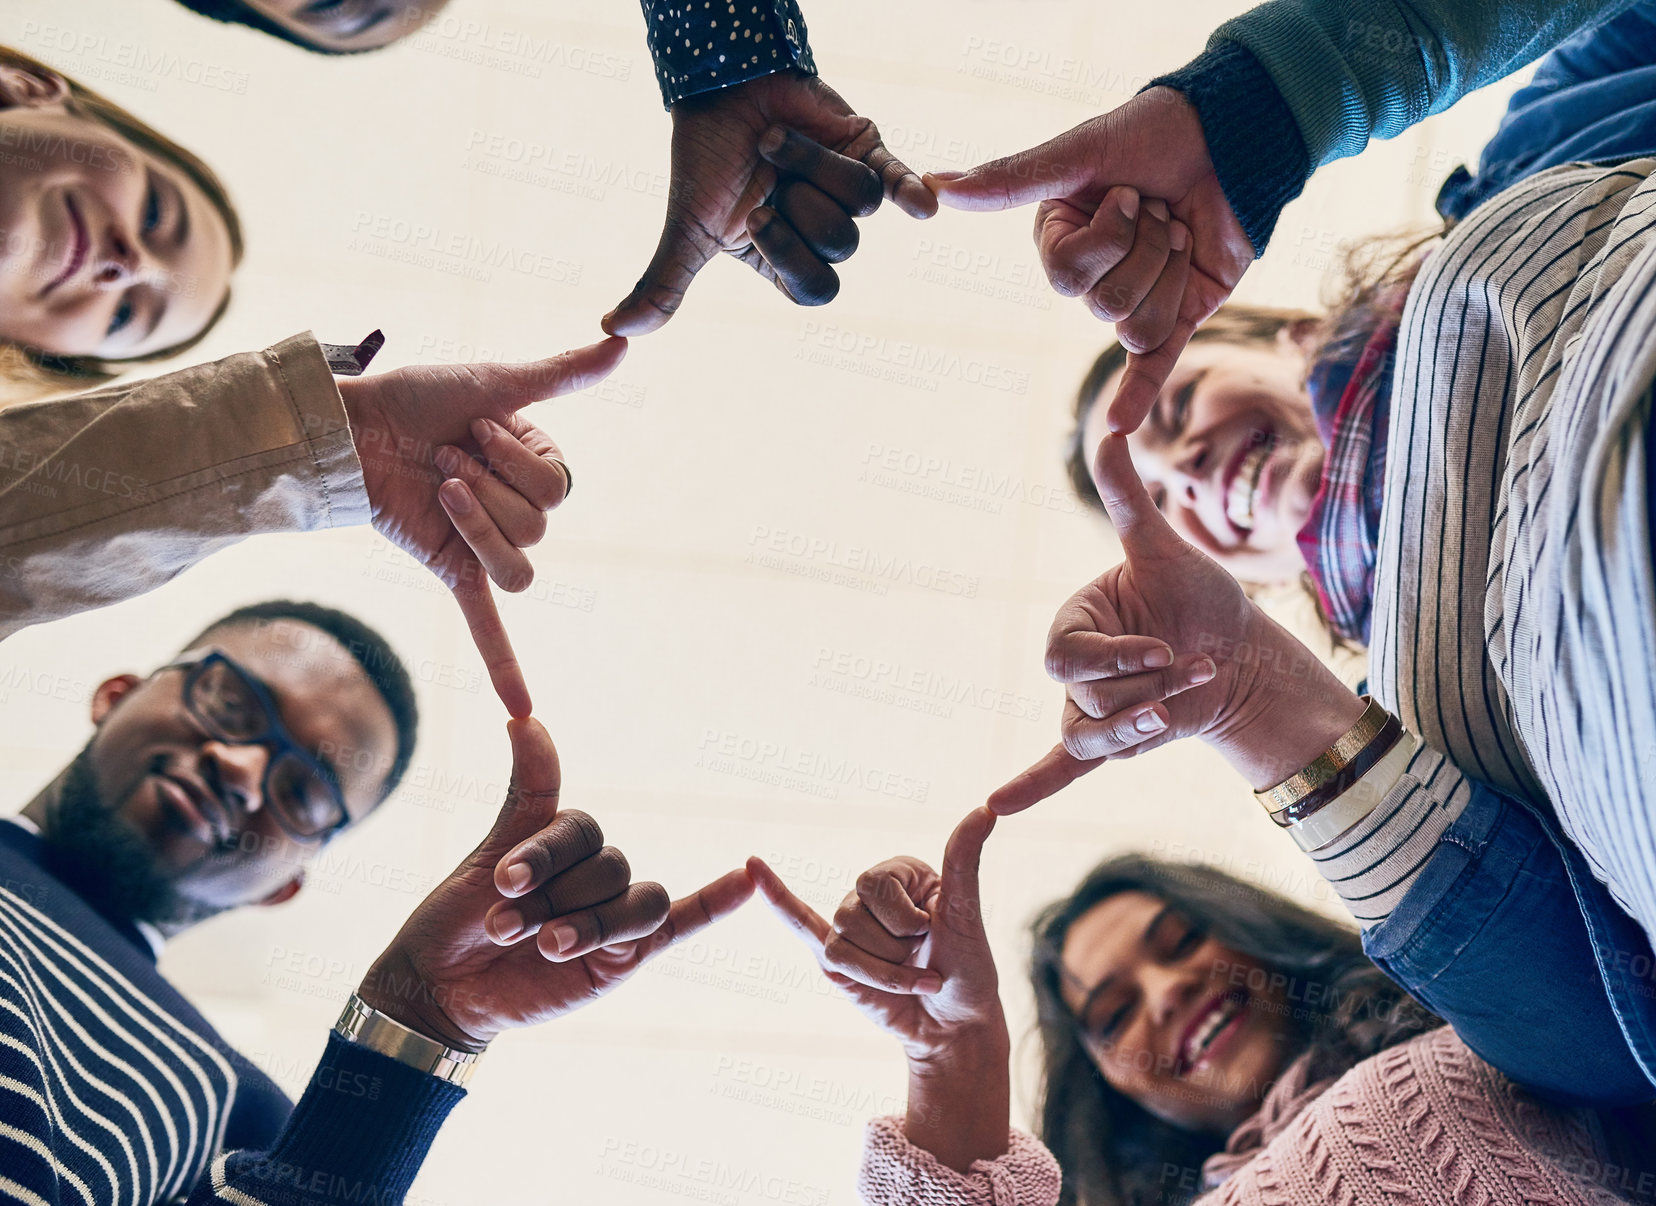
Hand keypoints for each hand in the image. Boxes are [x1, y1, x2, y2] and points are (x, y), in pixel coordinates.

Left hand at [336, 338, 626, 716]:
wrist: (346, 423)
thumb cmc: (420, 396)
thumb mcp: (496, 382)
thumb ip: (561, 374)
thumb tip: (621, 342)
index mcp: (536, 470)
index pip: (558, 491)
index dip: (519, 460)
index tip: (478, 427)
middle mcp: (516, 511)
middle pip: (538, 530)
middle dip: (490, 490)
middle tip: (446, 459)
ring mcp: (482, 544)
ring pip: (517, 569)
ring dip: (478, 528)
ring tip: (440, 492)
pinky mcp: (449, 569)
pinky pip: (486, 625)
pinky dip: (504, 667)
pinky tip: (523, 710)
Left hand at [357, 717, 753, 1049]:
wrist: (443, 990)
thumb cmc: (459, 920)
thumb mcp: (488, 859)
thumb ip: (527, 795)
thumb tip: (525, 719)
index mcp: (566, 843)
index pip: (582, 830)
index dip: (545, 853)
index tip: (502, 883)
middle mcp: (596, 873)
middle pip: (608, 868)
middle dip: (554, 898)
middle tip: (505, 926)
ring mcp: (615, 915)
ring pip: (637, 902)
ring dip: (591, 923)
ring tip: (546, 945)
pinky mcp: (626, 956)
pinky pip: (682, 922)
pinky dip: (716, 901)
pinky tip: (748, 879)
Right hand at [603, 71, 935, 333]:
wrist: (720, 85)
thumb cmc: (704, 159)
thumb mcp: (685, 227)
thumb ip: (664, 284)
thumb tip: (614, 330)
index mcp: (786, 258)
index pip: (815, 289)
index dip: (792, 258)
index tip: (757, 217)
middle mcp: (821, 229)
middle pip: (843, 248)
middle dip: (802, 208)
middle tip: (768, 181)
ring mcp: (847, 190)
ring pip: (864, 204)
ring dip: (815, 164)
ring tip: (777, 141)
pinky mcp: (868, 150)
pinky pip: (899, 181)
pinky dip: (914, 191)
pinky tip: (927, 205)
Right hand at [749, 808, 1002, 1057]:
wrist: (955, 1025)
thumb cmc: (968, 970)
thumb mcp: (966, 913)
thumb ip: (964, 859)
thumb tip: (985, 808)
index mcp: (900, 872)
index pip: (873, 884)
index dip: (904, 918)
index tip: (934, 932)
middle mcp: (870, 894)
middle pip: (852, 915)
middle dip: (895, 950)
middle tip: (924, 962)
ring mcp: (848, 926)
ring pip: (841, 947)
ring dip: (882, 974)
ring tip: (910, 981)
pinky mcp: (834, 958)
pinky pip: (800, 924)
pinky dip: (777, 897)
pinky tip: (753, 868)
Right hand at [928, 87, 1252, 433]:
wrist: (1238, 134)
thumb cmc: (1154, 132)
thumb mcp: (1080, 152)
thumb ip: (1011, 179)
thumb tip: (936, 184)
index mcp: (1061, 240)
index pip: (1066, 277)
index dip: (1104, 239)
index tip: (1127, 192)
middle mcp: (1094, 274)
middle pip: (1104, 304)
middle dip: (1143, 248)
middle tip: (1159, 205)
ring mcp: (1138, 296)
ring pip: (1138, 325)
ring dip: (1168, 269)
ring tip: (1179, 229)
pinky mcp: (1181, 313)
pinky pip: (1152, 365)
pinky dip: (1135, 398)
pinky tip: (1119, 430)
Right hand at [987, 437, 1365, 814]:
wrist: (1241, 652)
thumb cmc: (1199, 597)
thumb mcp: (1164, 550)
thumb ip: (1128, 502)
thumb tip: (1110, 432)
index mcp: (1074, 622)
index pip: (1068, 654)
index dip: (1115, 656)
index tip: (1164, 647)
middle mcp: (1073, 670)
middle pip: (1082, 698)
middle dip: (1141, 687)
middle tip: (1189, 669)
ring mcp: (1089, 707)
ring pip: (1088, 735)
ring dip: (1136, 726)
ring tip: (1174, 710)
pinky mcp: (1111, 741)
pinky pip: (1063, 766)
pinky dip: (1031, 785)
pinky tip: (997, 806)